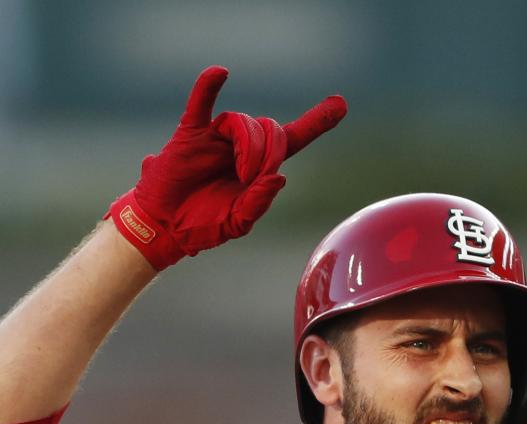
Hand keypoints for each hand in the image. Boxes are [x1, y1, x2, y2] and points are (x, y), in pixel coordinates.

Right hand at [107, 66, 346, 269]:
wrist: (166, 226)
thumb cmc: (203, 225)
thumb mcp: (239, 222)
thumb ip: (259, 202)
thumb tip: (279, 177)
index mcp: (259, 169)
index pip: (292, 140)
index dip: (315, 123)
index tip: (341, 104)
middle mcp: (241, 148)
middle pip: (270, 132)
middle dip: (268, 154)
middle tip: (251, 179)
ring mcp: (217, 138)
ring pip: (244, 124)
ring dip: (249, 148)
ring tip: (240, 174)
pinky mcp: (191, 134)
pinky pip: (202, 104)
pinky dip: (208, 86)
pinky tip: (220, 74)